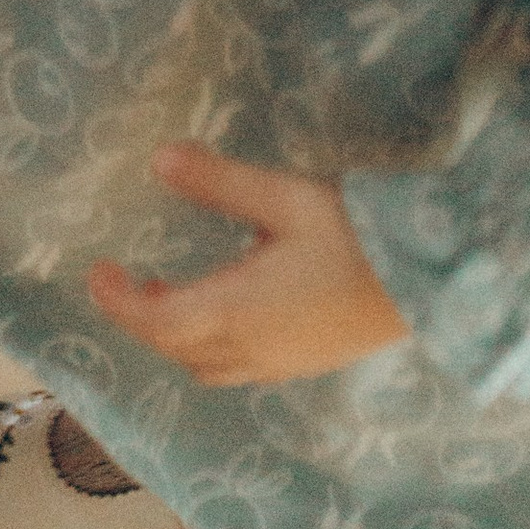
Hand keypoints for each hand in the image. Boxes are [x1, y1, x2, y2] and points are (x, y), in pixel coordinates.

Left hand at [89, 145, 410, 386]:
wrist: (432, 287)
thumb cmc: (356, 237)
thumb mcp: (284, 198)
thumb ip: (220, 182)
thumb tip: (158, 161)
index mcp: (238, 312)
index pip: (158, 321)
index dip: (120, 302)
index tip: (97, 273)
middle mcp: (253, 350)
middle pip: (178, 349)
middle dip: (144, 320)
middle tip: (127, 280)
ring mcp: (282, 364)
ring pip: (208, 365)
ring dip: (177, 337)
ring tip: (170, 293)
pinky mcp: (306, 362)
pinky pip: (239, 367)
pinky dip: (211, 345)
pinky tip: (229, 306)